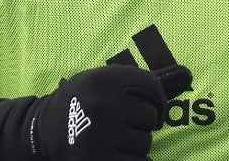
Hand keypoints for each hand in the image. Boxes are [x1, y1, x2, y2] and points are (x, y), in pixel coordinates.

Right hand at [25, 63, 191, 159]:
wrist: (40, 132)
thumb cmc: (82, 102)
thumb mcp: (104, 81)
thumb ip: (145, 82)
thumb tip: (189, 75)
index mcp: (104, 79)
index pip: (153, 87)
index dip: (154, 98)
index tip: (141, 104)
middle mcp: (102, 106)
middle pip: (152, 117)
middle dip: (140, 123)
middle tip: (118, 123)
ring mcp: (100, 136)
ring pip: (145, 143)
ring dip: (134, 144)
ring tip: (111, 138)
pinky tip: (111, 153)